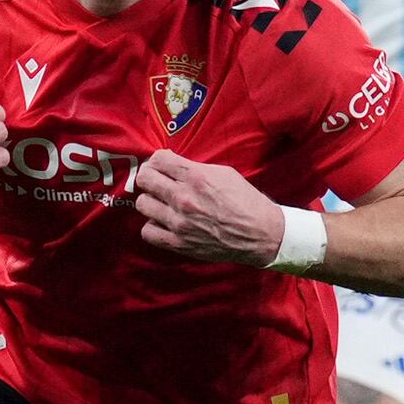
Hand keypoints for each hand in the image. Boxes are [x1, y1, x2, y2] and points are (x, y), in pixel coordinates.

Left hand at [133, 149, 284, 264]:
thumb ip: (194, 168)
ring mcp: (179, 222)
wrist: (260, 234)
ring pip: (143, 204)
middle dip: (149, 177)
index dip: (157, 160)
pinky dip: (153, 226)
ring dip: (151, 201)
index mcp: (196, 177)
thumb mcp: (224, 173)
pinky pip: (147, 231)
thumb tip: (171, 165)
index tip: (161, 165)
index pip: (158, 160)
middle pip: (145, 179)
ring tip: (161, 203)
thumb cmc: (245, 201)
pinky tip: (163, 223)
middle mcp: (184, 198)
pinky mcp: (179, 243)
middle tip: (156, 181)